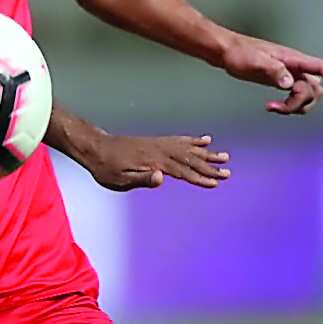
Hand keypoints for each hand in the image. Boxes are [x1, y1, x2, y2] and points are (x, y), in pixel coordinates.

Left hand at [87, 134, 228, 190]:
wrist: (94, 148)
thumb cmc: (105, 168)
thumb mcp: (118, 179)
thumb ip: (141, 179)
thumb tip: (162, 178)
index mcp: (152, 161)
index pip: (181, 171)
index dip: (199, 177)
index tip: (215, 183)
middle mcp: (158, 150)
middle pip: (188, 159)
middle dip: (209, 167)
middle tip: (228, 173)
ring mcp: (157, 144)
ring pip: (187, 148)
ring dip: (206, 153)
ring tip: (224, 156)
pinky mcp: (155, 142)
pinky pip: (178, 140)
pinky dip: (193, 140)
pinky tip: (204, 140)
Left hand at [221, 35, 322, 114]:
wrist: (225, 52)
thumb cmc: (238, 52)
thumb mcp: (254, 61)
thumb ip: (272, 70)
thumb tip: (290, 83)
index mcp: (291, 59)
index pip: (320, 68)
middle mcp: (293, 66)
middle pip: (314, 89)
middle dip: (301, 102)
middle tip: (277, 107)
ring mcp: (287, 74)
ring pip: (306, 94)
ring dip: (295, 106)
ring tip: (273, 107)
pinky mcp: (279, 81)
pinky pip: (294, 96)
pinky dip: (287, 105)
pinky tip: (271, 106)